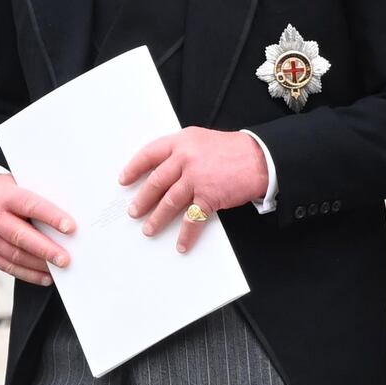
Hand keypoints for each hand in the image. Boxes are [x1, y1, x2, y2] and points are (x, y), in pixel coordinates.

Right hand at [0, 174, 74, 285]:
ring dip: (39, 264)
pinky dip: (28, 274)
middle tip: (66, 258)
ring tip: (60, 268)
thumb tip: (73, 208)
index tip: (70, 227)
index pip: (31, 206)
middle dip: (45, 249)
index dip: (51, 217)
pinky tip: (46, 277)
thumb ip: (41, 195)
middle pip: (21, 236)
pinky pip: (8, 267)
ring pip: (15, 255)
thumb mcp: (21, 185)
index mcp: (7, 197)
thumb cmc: (7, 192)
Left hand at [119, 127, 268, 253]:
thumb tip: (165, 172)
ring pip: (169, 202)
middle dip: (143, 200)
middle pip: (156, 182)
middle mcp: (186, 157)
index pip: (150, 154)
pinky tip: (181, 243)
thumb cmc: (235, 150)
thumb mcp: (204, 141)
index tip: (124, 179)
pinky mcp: (209, 195)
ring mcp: (196, 177)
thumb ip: (184, 152)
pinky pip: (192, 219)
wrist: (261, 157)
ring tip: (150, 228)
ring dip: (157, 218)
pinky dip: (186, 235)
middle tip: (134, 211)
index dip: (134, 168)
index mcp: (183, 141)